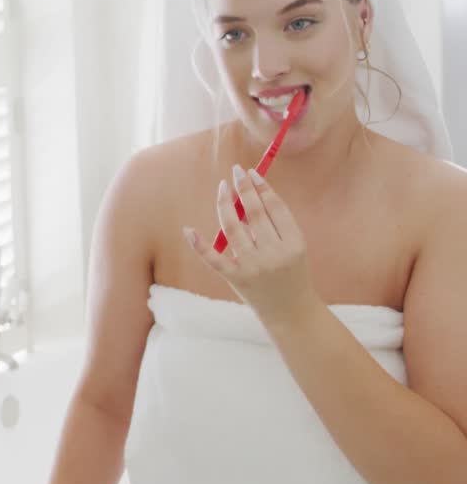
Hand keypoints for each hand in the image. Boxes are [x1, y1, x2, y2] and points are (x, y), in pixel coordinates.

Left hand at [183, 164, 319, 326]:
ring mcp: (254, 267)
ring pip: (233, 229)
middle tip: (235, 171)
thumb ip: (275, 225)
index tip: (251, 173)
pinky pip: (214, 259)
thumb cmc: (292, 273)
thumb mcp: (294, 248)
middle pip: (255, 214)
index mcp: (295, 244)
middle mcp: (275, 254)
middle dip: (244, 189)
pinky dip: (199, 245)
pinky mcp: (236, 279)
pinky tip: (188, 229)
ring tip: (222, 188)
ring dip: (225, 205)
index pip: (276, 208)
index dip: (262, 188)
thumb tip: (247, 195)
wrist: (291, 312)